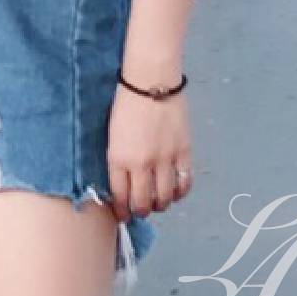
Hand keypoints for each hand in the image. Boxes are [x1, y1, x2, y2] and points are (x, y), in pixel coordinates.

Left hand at [107, 85, 193, 220]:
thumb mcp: (112, 136)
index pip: (120, 197)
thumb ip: (118, 161)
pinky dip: (180, 192)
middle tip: (141, 210)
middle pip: (143, 203)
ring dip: (160, 205)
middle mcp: (141, 164)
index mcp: (119, 159)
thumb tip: (123, 183)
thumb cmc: (127, 103)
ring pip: (164, 198)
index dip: (122, 211)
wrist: (151, 81)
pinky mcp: (183, 152)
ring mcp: (164, 159)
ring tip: (158, 202)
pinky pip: (184, 183)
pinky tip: (175, 191)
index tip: (123, 215)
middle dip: (140, 212)